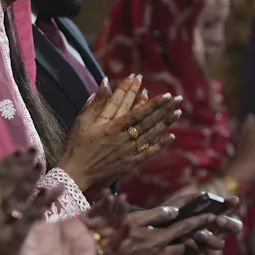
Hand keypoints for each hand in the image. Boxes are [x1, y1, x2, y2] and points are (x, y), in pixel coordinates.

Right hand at [0, 149, 59, 254]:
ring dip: (31, 180)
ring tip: (41, 164)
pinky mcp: (13, 240)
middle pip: (6, 185)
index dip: (6, 164)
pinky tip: (51, 191)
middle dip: (21, 167)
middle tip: (34, 150)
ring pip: (18, 198)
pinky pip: (29, 218)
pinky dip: (40, 203)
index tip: (19, 151)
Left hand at [11, 192, 129, 254]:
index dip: (105, 203)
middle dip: (118, 212)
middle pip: (108, 225)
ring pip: (112, 242)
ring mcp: (85, 254)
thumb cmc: (22, 244)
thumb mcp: (34, 217)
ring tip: (129, 220)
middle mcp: (82, 239)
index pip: (96, 212)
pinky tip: (127, 242)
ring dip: (123, 231)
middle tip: (125, 200)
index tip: (110, 193)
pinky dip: (118, 253)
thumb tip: (60, 185)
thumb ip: (46, 202)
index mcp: (72, 225)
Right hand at [59, 76, 181, 193]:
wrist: (76, 173)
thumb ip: (95, 103)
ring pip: (151, 133)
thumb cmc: (77, 146)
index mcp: (111, 126)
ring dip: (165, 122)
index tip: (145, 81)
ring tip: (177, 111)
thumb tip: (104, 83)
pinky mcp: (131, 162)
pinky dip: (160, 144)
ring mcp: (128, 150)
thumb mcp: (82, 121)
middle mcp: (123, 137)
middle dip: (161, 106)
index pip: (129, 105)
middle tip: (175, 97)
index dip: (138, 92)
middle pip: (146, 118)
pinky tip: (171, 136)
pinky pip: (149, 152)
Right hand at [120, 206, 217, 254]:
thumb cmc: (116, 235)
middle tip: (191, 233)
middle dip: (189, 240)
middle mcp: (160, 253)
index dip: (199, 221)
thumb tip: (174, 211)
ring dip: (174, 251)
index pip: (185, 228)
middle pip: (182, 247)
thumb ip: (156, 214)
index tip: (213, 216)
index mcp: (160, 238)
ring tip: (171, 244)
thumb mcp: (134, 218)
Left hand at [162, 194, 241, 254]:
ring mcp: (204, 242)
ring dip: (210, 237)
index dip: (231, 204)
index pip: (226, 209)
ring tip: (198, 232)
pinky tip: (187, 240)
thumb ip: (189, 199)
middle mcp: (212, 229)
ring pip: (219, 243)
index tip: (233, 200)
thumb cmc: (167, 216)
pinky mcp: (193, 252)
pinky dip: (194, 244)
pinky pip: (199, 250)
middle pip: (233, 228)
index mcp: (210, 214)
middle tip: (217, 219)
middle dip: (228, 224)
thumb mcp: (177, 205)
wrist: (150, 232)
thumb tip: (203, 195)